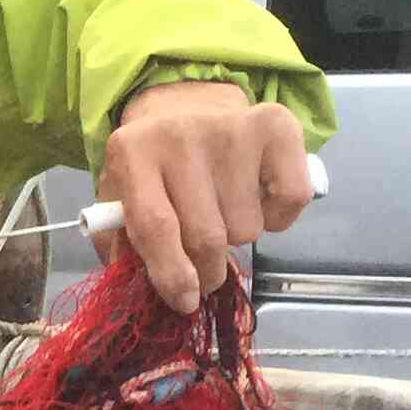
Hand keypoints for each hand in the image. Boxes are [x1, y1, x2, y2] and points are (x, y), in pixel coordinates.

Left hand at [92, 82, 314, 314]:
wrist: (186, 108)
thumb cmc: (152, 169)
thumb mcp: (120, 200)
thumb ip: (120, 246)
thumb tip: (144, 292)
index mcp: (131, 152)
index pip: (155, 226)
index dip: (172, 275)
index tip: (185, 301)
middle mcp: (179, 134)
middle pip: (206, 236)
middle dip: (208, 270)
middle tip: (205, 272)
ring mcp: (230, 127)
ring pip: (247, 227)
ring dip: (238, 238)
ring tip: (223, 214)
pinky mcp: (275, 124)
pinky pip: (290, 199)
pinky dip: (279, 218)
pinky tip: (257, 202)